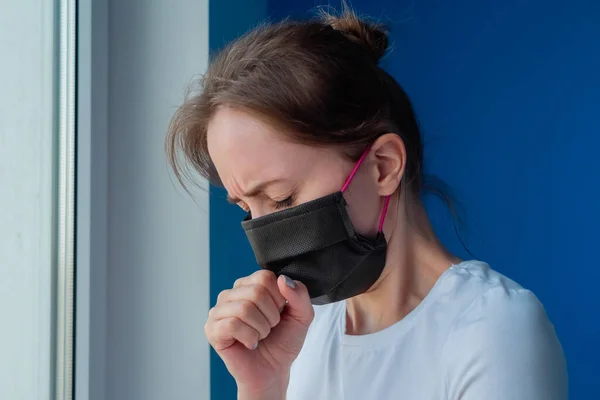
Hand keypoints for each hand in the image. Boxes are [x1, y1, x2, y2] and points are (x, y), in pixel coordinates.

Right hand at [205, 270, 313, 398]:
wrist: (273, 371)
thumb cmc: (283, 341)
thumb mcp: (302, 315)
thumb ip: (300, 294)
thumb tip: (282, 280)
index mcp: (250, 285)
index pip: (265, 277)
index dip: (279, 298)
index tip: (279, 312)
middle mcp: (231, 294)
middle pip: (256, 292)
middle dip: (271, 316)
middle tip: (269, 328)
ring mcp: (219, 311)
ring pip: (244, 308)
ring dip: (261, 328)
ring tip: (260, 336)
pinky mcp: (212, 329)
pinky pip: (232, 325)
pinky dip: (249, 337)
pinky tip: (249, 343)